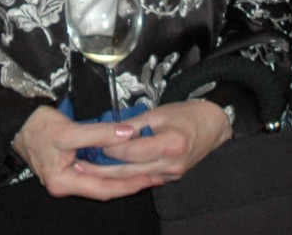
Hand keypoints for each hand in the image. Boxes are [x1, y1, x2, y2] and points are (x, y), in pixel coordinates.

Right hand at [11, 105, 157, 199]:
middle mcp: (65, 184)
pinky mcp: (65, 165)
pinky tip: (123, 160)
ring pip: (100, 178)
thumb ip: (98, 134)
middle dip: (130, 182)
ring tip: (147, 169)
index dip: (130, 184)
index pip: (105, 188)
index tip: (151, 178)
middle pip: (104, 186)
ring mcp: (65, 176)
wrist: (11, 120)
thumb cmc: (35, 125)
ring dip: (122, 174)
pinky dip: (109, 165)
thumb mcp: (68, 131)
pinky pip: (92, 169)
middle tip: (157, 175)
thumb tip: (127, 134)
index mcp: (64, 183)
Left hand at [73, 99, 230, 184]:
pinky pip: (144, 178)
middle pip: (130, 170)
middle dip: (103, 168)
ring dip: (111, 174)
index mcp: (170, 144)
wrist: (211, 126)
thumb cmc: (184, 114)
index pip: (131, 151)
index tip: (91, 143)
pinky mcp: (171, 178)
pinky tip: (110, 171)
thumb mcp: (157, 112)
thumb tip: (109, 131)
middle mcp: (172, 164)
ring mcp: (173, 174)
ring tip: (89, 168)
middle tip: (81, 162)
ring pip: (135, 178)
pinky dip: (126, 175)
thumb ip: (132, 125)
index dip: (109, 148)